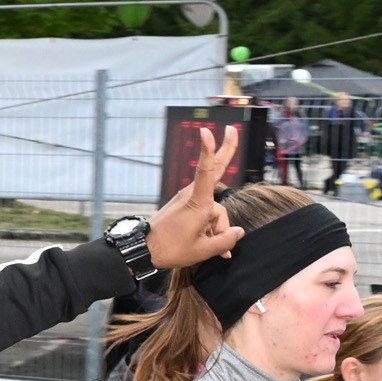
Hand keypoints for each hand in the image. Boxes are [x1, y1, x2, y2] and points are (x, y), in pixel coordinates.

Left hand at [144, 125, 245, 268]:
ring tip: (215, 248)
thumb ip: (225, 240)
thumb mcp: (203, 250)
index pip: (206, 171)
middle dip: (226, 150)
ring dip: (217, 226)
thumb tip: (238, 232)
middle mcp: (193, 196)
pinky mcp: (184, 207)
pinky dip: (210, 226)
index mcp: (198, 203)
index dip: (208, 151)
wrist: (143, 251)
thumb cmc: (171, 249)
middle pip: (215, 172)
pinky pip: (205, 212)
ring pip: (214, 208)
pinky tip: (213, 243)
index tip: (206, 132)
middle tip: (232, 129)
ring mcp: (188, 201)